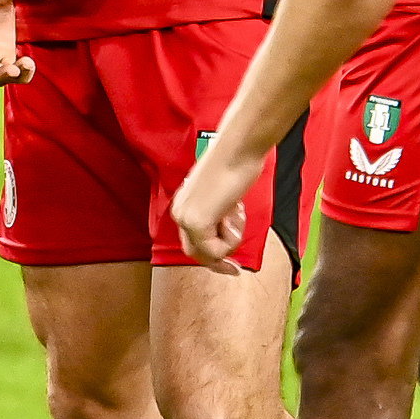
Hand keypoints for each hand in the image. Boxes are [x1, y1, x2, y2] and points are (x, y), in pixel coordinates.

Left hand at [168, 136, 263, 273]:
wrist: (239, 148)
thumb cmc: (237, 162)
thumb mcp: (225, 194)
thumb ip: (219, 212)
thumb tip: (225, 227)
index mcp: (184, 203)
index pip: (193, 241)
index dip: (212, 256)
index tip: (231, 267)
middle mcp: (180, 211)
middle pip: (196, 252)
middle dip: (218, 261)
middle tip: (236, 270)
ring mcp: (185, 218)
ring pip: (208, 253)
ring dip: (230, 241)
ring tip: (236, 211)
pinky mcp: (196, 222)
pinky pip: (215, 250)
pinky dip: (231, 238)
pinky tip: (233, 212)